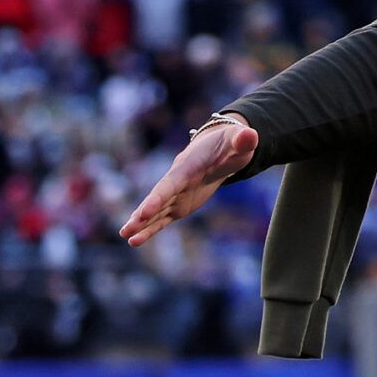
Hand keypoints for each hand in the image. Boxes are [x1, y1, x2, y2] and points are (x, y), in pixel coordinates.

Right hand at [119, 119, 258, 247]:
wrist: (219, 148)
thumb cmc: (230, 145)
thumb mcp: (240, 142)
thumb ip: (242, 140)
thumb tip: (251, 135)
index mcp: (187, 167)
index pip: (170, 184)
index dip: (157, 198)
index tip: (143, 212)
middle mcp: (176, 182)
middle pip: (157, 199)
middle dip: (143, 213)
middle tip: (127, 229)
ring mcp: (176, 195)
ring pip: (156, 211)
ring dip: (141, 224)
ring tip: (125, 236)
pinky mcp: (179, 205)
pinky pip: (163, 219)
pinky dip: (151, 229)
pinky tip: (135, 240)